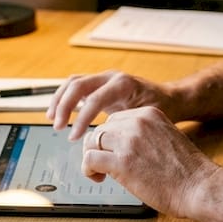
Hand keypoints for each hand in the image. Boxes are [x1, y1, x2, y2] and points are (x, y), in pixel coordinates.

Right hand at [46, 70, 174, 140]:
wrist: (169, 98)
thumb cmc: (161, 110)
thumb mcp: (147, 118)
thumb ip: (129, 128)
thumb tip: (110, 144)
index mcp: (123, 84)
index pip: (94, 99)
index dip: (81, 119)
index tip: (75, 137)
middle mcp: (111, 77)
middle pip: (78, 84)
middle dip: (64, 106)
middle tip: (58, 126)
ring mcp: (104, 78)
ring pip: (74, 82)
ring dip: (60, 99)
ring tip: (52, 118)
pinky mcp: (99, 84)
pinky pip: (76, 86)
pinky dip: (64, 98)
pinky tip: (58, 112)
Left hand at [81, 107, 215, 218]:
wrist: (199, 187)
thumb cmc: (187, 171)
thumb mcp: (166, 138)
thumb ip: (145, 137)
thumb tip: (122, 147)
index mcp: (149, 114)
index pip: (115, 119)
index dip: (110, 138)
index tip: (113, 152)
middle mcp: (137, 122)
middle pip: (101, 129)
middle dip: (99, 148)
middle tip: (104, 165)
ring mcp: (128, 140)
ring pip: (91, 142)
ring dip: (92, 158)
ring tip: (100, 173)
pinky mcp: (121, 161)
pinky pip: (90, 158)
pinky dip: (88, 170)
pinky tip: (98, 178)